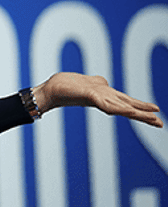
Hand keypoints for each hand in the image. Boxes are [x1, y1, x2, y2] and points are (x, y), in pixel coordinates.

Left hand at [33, 72, 162, 127]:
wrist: (49, 90)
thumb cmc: (65, 86)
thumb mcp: (87, 82)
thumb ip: (98, 84)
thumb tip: (105, 82)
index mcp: (104, 96)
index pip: (126, 103)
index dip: (141, 108)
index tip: (156, 112)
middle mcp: (103, 98)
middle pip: (128, 107)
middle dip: (145, 115)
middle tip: (162, 124)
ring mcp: (98, 98)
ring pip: (122, 107)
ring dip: (139, 114)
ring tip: (155, 120)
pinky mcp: (90, 96)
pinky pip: (109, 103)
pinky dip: (121, 108)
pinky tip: (130, 112)